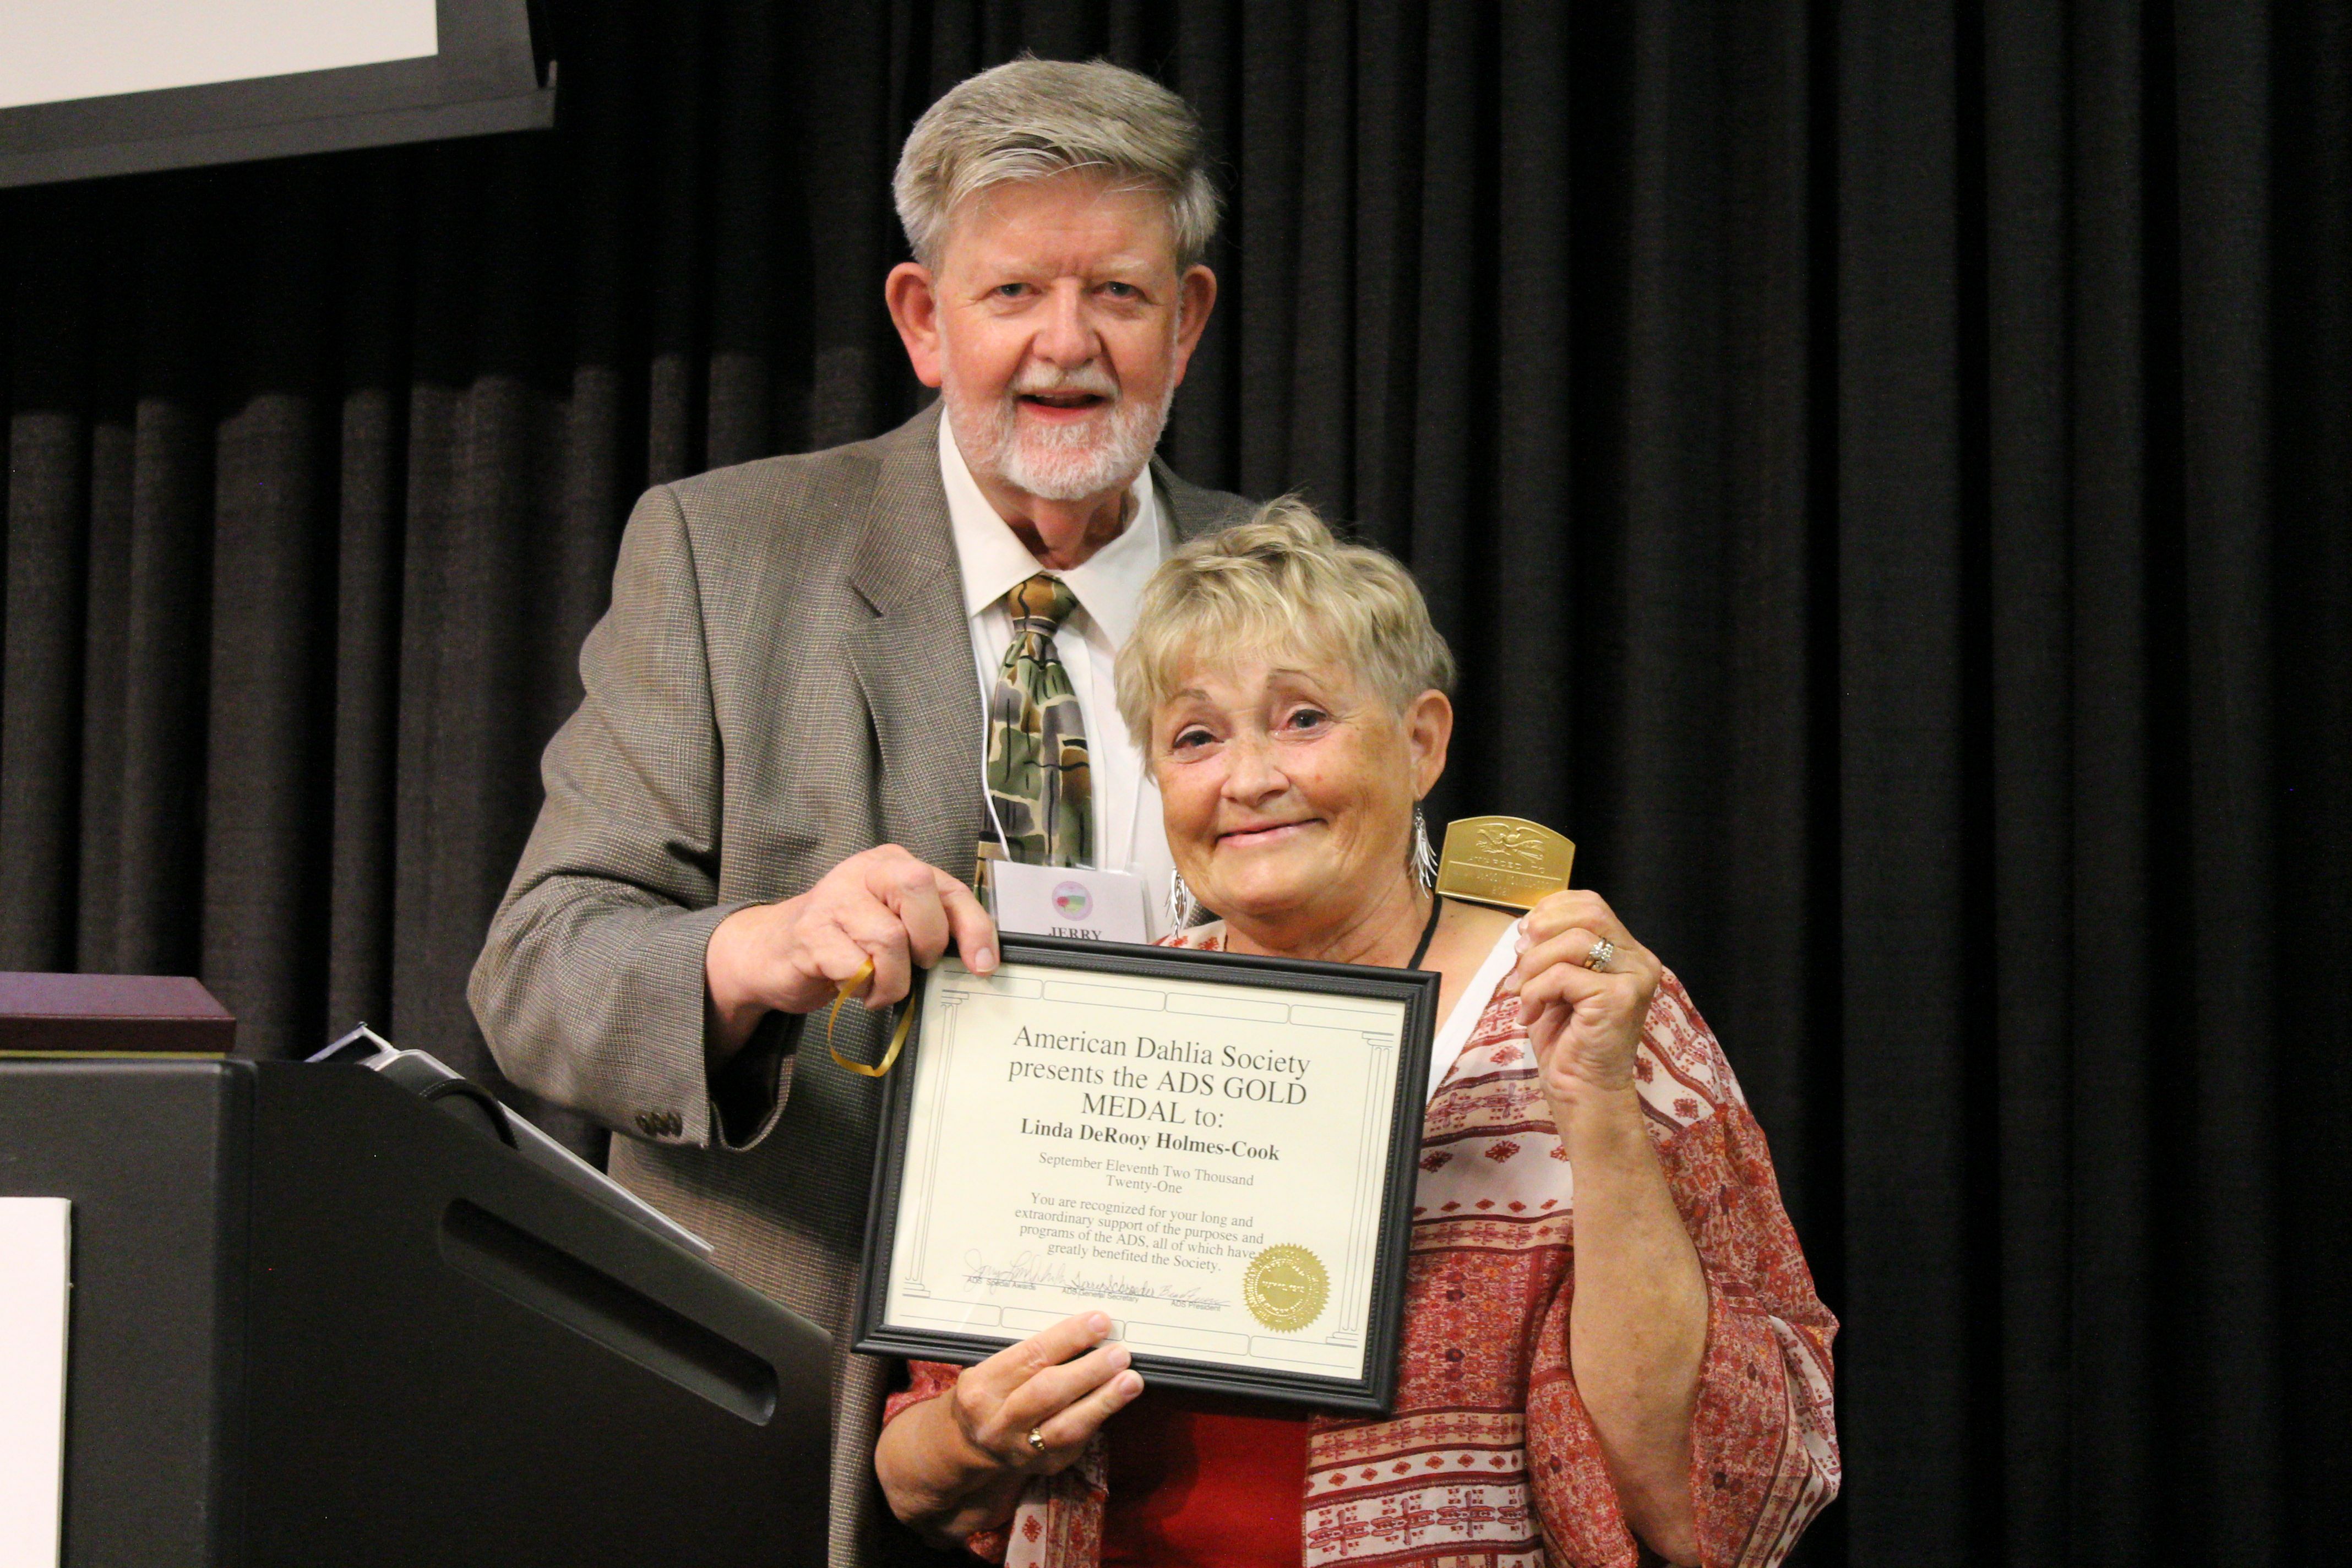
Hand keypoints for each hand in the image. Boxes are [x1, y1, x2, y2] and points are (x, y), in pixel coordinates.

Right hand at [705, 845, 996, 1043]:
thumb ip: (930, 926)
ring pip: (889, 938)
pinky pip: (856, 967)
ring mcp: (834, 898)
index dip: (974, 927)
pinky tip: (856, 988)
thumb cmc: (846, 937)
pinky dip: (864, 989)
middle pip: (918, 888)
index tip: (983, 965)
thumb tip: (979, 960)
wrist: (774, 950)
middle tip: (916, 964)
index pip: (949, 887)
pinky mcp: (811, 933)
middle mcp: (865, 871)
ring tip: (881, 986)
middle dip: (928, 940)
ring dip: (894, 979)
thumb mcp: (893, 921)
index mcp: (893, 863)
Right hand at [942, 1312, 1141, 1473]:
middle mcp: (998, 1422)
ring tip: (1131, 1381)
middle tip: (1119, 1353)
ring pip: (1066, 1426)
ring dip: (1103, 1401)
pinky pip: (1077, 1441)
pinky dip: (1099, 1417)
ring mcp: (1021, 1449)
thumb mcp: (993, 1368)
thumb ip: (1030, 1354)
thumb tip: (1085, 1331)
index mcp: (981, 1387)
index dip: (1068, 1338)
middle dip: (1088, 1371)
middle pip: (1048, 1393)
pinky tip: (1117, 1400)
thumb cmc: (991, 1394)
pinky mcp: (1045, 1466)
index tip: (1099, 1322)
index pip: (1030, 1357)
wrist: (972, 1445)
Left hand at [1505, 890, 1661, 1108]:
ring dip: (1534, 965)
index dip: (1551, 909)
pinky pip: (1564, 975)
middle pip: (1588, 913)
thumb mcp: (1555, 982)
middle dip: (1543, 930)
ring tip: (1521, 992)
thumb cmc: (1567, 1039)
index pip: (1591, 904)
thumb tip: (1526, 925)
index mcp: (1627, 952)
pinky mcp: (1621, 998)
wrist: (1582, 1090)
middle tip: (1519, 958)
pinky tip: (1530, 1014)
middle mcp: (1639, 961)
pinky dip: (1536, 991)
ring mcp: (1635, 978)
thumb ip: (1551, 949)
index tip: (1524, 935)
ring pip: (1573, 942)